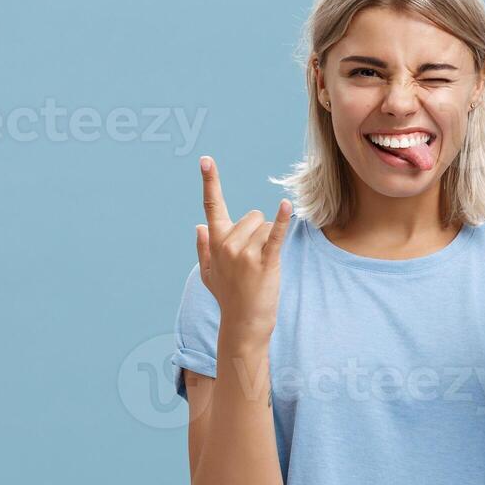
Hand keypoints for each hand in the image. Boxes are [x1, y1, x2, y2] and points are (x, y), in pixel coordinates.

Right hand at [194, 156, 290, 339]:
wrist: (243, 324)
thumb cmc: (228, 298)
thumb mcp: (208, 274)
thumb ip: (202, 248)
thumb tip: (198, 226)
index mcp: (215, 242)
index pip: (211, 206)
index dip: (210, 182)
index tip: (206, 160)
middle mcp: (227, 244)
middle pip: (252, 217)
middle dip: (259, 232)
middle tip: (254, 260)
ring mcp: (244, 253)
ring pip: (266, 227)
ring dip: (270, 242)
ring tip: (262, 267)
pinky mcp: (264, 262)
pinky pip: (275, 234)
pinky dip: (282, 220)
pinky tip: (286, 205)